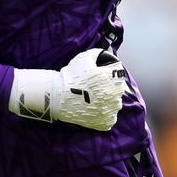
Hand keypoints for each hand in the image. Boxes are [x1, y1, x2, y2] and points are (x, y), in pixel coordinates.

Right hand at [8, 49, 126, 130]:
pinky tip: (95, 109)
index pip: (118, 72)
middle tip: (95, 86)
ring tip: (95, 98)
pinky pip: (110, 117)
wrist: (58, 98)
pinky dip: (105, 113)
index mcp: (112, 78)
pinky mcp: (105, 122)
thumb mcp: (84, 58)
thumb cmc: (71, 76)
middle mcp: (115, 95)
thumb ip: (98, 53)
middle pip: (117, 88)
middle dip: (109, 86)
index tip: (101, 74)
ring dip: (108, 100)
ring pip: (115, 103)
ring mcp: (111, 110)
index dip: (109, 71)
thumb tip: (104, 54)